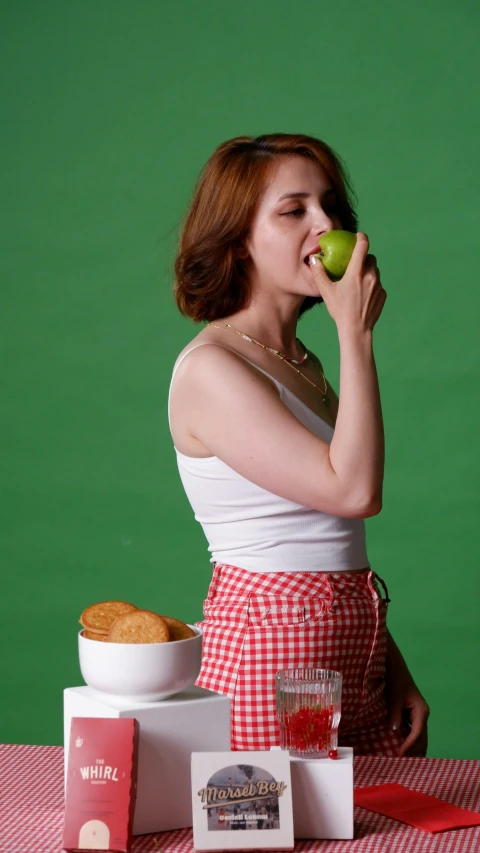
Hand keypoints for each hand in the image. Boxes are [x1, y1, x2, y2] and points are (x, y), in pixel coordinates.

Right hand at [309, 232, 386, 333]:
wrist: (356, 329)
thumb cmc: (340, 310)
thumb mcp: (326, 291)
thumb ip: (319, 273)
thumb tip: (314, 259)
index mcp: (356, 272)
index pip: (363, 246)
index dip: (361, 237)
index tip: (358, 236)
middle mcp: (370, 276)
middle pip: (370, 258)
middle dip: (364, 258)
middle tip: (354, 265)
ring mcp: (378, 285)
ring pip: (375, 271)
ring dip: (368, 272)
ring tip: (357, 282)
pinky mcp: (383, 294)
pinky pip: (378, 284)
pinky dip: (371, 285)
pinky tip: (362, 295)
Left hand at [386, 638, 429, 756]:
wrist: (394, 668)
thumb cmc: (395, 680)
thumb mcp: (395, 696)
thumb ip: (395, 714)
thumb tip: (394, 730)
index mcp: (421, 711)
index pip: (417, 733)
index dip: (409, 745)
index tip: (400, 755)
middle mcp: (422, 715)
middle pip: (422, 739)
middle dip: (413, 752)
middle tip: (403, 765)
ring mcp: (418, 717)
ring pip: (419, 738)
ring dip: (413, 750)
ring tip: (404, 763)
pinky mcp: (411, 717)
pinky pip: (413, 734)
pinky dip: (409, 743)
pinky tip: (402, 751)